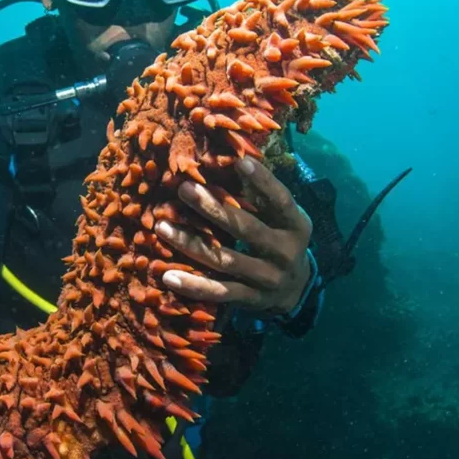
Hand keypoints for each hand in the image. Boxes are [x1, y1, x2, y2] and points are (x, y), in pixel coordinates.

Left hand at [155, 156, 313, 318]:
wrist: (296, 289)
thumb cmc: (281, 238)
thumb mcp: (284, 217)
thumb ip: (263, 196)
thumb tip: (231, 159)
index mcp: (296, 226)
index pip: (280, 201)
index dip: (263, 181)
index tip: (239, 161)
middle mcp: (284, 252)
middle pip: (245, 229)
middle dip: (213, 209)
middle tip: (184, 189)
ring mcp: (267, 278)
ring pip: (224, 260)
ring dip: (191, 244)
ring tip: (162, 227)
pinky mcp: (250, 299)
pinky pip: (219, 292)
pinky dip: (194, 286)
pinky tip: (168, 276)